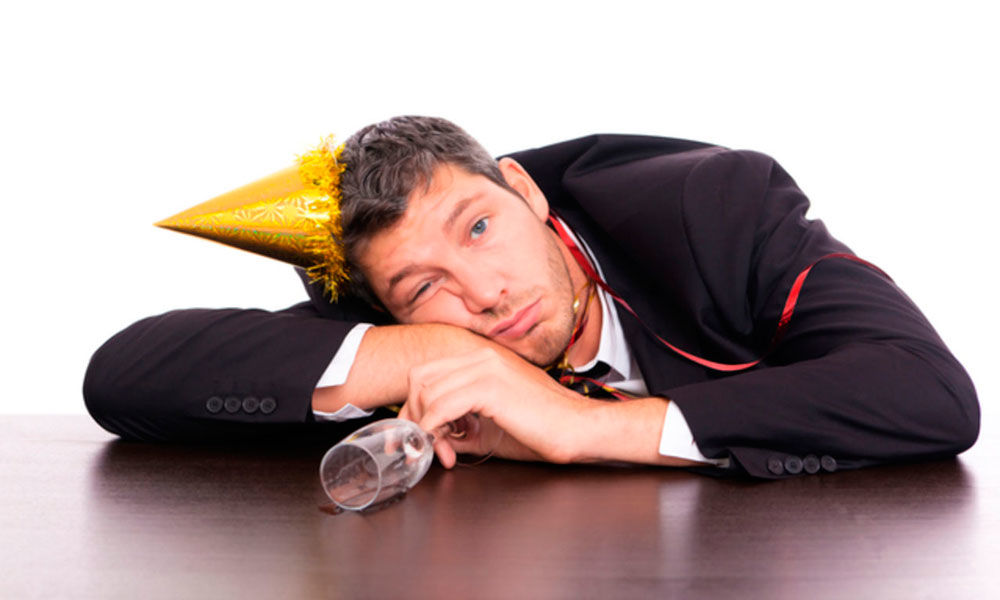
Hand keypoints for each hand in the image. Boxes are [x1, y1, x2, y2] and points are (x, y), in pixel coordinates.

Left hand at [397, 346, 599, 467]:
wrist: (579, 429)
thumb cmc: (546, 429)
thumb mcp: (495, 426)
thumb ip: (465, 427)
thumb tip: (441, 438)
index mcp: (484, 360)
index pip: (429, 372)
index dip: (418, 404)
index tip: (423, 434)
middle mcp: (482, 357)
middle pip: (420, 377)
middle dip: (413, 413)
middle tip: (424, 443)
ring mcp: (486, 369)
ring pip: (427, 392)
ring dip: (426, 427)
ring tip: (445, 452)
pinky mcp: (490, 388)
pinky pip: (441, 407)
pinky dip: (435, 431)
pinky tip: (449, 450)